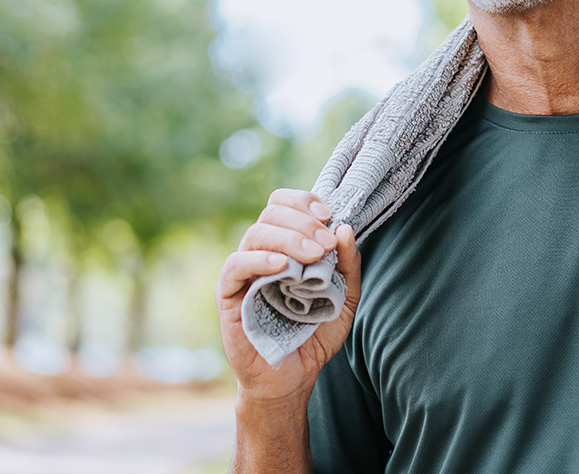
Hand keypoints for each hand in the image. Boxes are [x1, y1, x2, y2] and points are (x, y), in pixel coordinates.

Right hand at [215, 188, 361, 405]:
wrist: (293, 378)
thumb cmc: (314, 336)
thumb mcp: (344, 299)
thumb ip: (348, 266)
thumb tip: (345, 228)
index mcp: (285, 247)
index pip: (284, 205)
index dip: (304, 201)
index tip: (328, 216)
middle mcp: (263, 253)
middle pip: (271, 213)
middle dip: (303, 222)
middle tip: (326, 244)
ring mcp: (244, 273)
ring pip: (256, 234)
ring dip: (289, 238)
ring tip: (314, 255)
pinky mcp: (230, 295)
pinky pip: (235, 266)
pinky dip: (258, 260)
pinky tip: (282, 267)